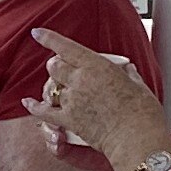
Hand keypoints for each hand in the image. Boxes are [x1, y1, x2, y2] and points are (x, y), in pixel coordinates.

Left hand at [27, 28, 169, 170]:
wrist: (136, 137)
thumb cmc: (142, 111)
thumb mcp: (138, 84)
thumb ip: (128, 74)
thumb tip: (127, 70)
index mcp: (97, 66)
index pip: (66, 47)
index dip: (49, 39)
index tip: (38, 33)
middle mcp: (80, 80)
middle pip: (55, 66)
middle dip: (56, 65)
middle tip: (62, 68)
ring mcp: (72, 100)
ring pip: (50, 87)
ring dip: (54, 86)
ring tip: (59, 88)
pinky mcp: (69, 120)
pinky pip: (44, 112)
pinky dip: (34, 107)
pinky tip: (28, 103)